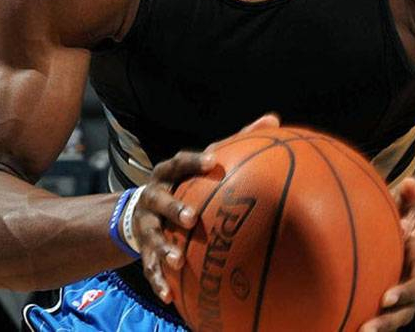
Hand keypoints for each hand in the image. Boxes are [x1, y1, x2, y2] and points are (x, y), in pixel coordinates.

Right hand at [133, 113, 280, 303]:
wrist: (141, 209)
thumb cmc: (186, 181)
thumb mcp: (204, 162)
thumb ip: (237, 141)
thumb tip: (273, 118)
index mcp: (168, 172)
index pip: (178, 162)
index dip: (193, 162)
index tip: (211, 161)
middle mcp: (153, 195)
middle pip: (159, 199)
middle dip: (174, 208)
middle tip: (192, 219)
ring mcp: (146, 222)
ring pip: (151, 235)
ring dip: (163, 248)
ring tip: (177, 261)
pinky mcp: (143, 247)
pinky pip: (148, 265)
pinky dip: (158, 279)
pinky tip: (169, 295)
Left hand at [359, 178, 414, 331]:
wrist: (412, 242)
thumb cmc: (406, 222)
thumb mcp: (410, 209)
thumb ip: (410, 199)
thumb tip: (410, 183)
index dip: (403, 293)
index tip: (385, 297)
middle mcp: (411, 290)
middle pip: (403, 313)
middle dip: (386, 322)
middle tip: (366, 329)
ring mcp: (400, 302)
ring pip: (391, 322)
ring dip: (376, 330)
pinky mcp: (387, 306)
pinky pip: (378, 319)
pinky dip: (363, 323)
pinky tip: (339, 327)